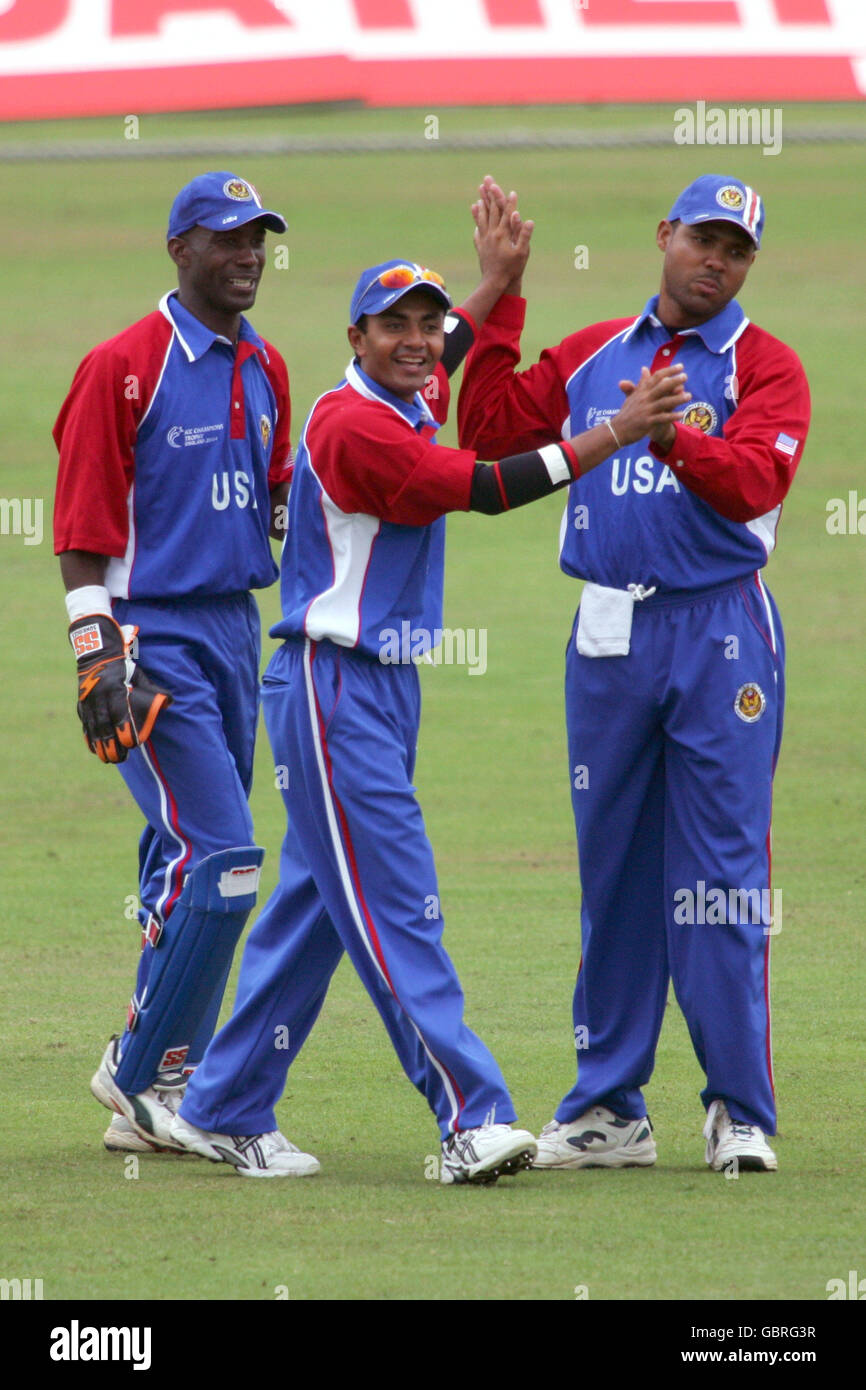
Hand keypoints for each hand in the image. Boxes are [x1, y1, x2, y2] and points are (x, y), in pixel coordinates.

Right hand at [69, 615, 172, 762]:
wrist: (96, 654)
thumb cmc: (123, 667)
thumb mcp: (139, 675)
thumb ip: (152, 690)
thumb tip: (171, 702)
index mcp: (115, 689)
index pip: (119, 713)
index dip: (124, 729)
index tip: (131, 744)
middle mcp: (99, 696)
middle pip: (104, 725)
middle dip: (112, 744)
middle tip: (120, 758)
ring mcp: (88, 701)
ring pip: (93, 727)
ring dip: (100, 745)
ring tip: (108, 759)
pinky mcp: (81, 704)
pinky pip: (85, 724)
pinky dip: (89, 738)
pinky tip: (95, 750)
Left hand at [472, 174, 532, 294]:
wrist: (494, 283)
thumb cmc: (511, 270)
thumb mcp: (522, 254)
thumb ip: (524, 236)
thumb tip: (529, 220)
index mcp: (502, 234)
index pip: (507, 214)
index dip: (510, 202)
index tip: (511, 191)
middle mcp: (492, 234)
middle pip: (491, 211)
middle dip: (490, 195)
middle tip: (487, 181)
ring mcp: (485, 240)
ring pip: (482, 218)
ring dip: (482, 205)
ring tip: (479, 194)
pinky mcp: (481, 246)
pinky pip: (478, 230)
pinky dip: (476, 221)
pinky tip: (475, 215)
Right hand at [614, 365, 690, 450]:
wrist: (616, 430)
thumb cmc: (626, 413)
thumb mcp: (632, 395)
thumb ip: (641, 382)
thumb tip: (645, 368)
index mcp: (642, 391)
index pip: (656, 377)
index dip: (669, 370)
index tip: (680, 366)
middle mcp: (644, 399)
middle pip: (661, 387)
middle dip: (674, 381)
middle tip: (685, 376)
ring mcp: (646, 410)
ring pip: (664, 402)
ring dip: (677, 399)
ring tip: (689, 396)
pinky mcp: (647, 422)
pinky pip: (662, 418)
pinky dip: (672, 416)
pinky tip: (682, 414)